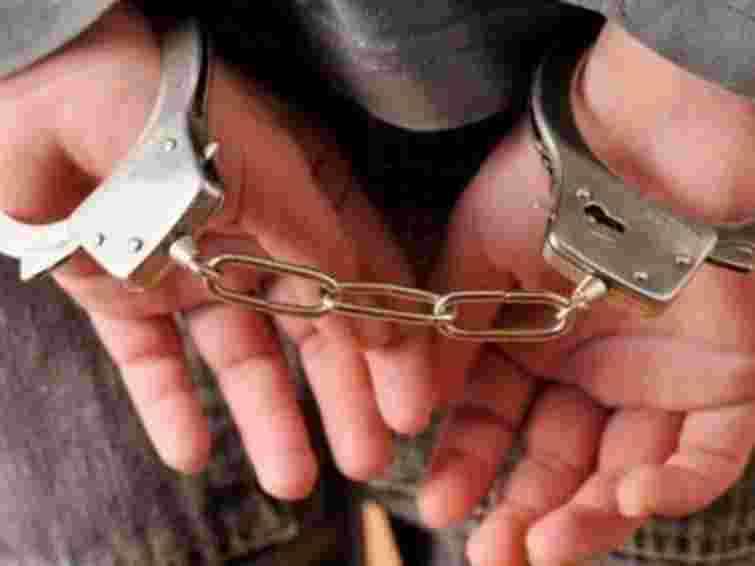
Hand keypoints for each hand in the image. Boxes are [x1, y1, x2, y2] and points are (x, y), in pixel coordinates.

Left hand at [0, 3, 437, 498]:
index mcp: (302, 202)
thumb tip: (380, 328)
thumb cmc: (186, 121)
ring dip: (267, 418)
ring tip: (292, 479)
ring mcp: (188, 267)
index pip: (361, 285)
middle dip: (340, 397)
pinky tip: (192, 453)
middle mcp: (253, 239)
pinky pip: (151, 359)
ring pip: (238, 355)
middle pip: (307, 332)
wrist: (59, 97)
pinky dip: (169, 406)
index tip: (411, 404)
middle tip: (367, 458)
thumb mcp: (283, 184)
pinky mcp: (122, 293)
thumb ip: (333, 258)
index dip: (389, 346)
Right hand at [419, 21, 754, 565]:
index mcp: (530, 340)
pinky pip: (706, 454)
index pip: (493, 421)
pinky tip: (626, 503)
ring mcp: (656, 379)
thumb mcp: (472, 256)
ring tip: (541, 550)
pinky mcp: (724, 382)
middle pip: (557, 462)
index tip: (438, 505)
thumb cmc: (546, 187)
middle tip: (491, 556)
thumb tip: (409, 402)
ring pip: (624, 473)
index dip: (466, 466)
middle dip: (522, 512)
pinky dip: (671, 487)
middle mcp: (589, 369)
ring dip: (586, 519)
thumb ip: (446, 331)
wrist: (635, 143)